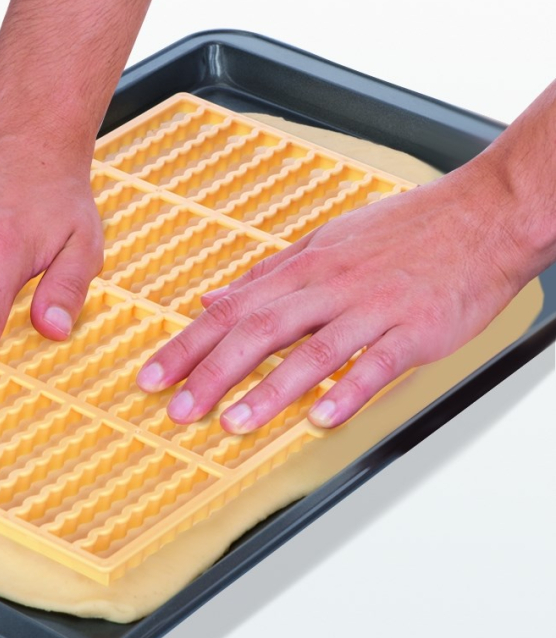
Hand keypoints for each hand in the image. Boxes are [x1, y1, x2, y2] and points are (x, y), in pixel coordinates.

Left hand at [135, 160, 529, 431]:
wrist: (483, 214)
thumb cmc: (405, 230)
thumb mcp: (324, 243)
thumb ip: (266, 276)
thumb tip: (214, 298)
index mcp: (305, 268)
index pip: (231, 310)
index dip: (187, 345)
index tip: (153, 375)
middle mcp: (331, 287)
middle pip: (258, 331)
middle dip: (210, 373)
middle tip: (176, 408)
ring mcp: (373, 309)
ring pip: (311, 351)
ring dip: (269, 391)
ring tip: (233, 423)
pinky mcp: (415, 330)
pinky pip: (378, 364)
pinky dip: (349, 390)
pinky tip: (323, 419)